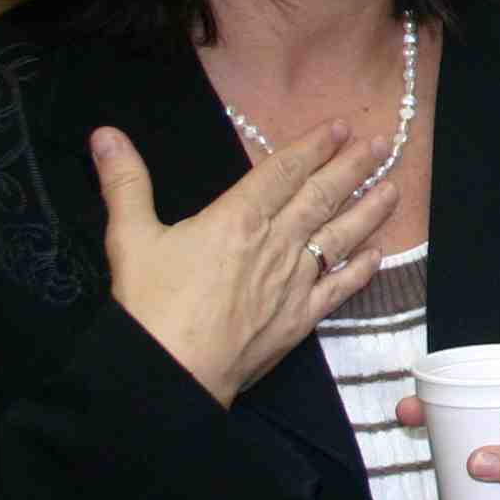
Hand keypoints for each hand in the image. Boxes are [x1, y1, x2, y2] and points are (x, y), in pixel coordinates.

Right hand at [94, 120, 400, 407]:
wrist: (170, 372)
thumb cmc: (149, 305)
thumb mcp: (129, 236)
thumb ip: (124, 182)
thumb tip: (105, 135)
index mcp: (237, 218)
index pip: (284, 171)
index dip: (314, 146)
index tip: (341, 127)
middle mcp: (275, 244)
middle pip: (322, 196)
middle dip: (353, 167)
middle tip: (381, 144)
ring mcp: (292, 282)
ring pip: (340, 237)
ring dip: (369, 210)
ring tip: (394, 188)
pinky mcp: (299, 319)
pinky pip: (338, 289)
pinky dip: (361, 270)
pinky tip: (377, 256)